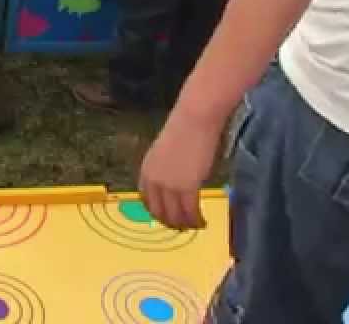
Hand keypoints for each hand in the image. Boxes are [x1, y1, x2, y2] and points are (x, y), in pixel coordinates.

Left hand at [139, 109, 225, 229]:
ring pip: (174, 215)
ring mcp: (169, 185)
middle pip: (158, 211)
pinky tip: (203, 222)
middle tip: (182, 226)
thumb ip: (166, 171)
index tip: (167, 216)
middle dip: (170, 222)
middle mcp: (153, 180)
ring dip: (184, 224)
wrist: (194, 121)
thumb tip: (176, 185)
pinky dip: (196, 219)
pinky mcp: (186, 188)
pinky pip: (190, 211)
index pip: (146, 200)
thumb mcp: (166, 154)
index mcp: (146, 170)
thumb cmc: (184, 131)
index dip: (157, 211)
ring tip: (195, 226)